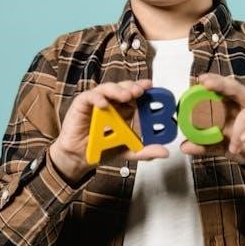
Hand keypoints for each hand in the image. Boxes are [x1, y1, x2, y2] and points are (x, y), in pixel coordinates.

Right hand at [49, 79, 168, 182]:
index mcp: (125, 109)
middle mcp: (112, 102)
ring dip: (118, 90)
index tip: (151, 87)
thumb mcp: (128, 151)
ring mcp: (98, 101)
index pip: (135, 94)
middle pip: (124, 87)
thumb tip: (164, 152)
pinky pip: (90, 96)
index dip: (143, 88)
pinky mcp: (82, 103)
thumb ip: (145, 151)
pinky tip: (104, 104)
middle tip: (139, 91)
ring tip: (126, 96)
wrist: (80, 158)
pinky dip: (97, 98)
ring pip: (108, 88)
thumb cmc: (102, 149)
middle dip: (133, 87)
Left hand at [180, 73, 244, 170]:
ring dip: (238, 130)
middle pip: (235, 88)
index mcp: (236, 106)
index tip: (199, 79)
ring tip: (233, 148)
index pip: (223, 89)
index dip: (213, 81)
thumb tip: (183, 146)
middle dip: (220, 84)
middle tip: (206, 84)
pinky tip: (244, 141)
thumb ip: (205, 146)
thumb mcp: (222, 147)